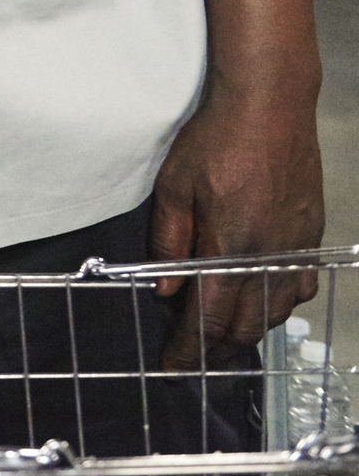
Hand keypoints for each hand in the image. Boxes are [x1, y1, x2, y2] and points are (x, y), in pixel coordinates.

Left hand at [148, 84, 323, 365]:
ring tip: (221, 335)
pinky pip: (298, 288)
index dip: (190, 349)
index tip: (174, 367)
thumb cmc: (216, 141)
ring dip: (248, 330)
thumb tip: (164, 290)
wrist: (269, 108)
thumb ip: (168, 243)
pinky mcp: (310, 237)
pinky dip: (278, 305)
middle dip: (217, 348)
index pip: (210, 319)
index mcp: (230, 249)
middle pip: (246, 325)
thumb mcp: (173, 189)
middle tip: (193, 355)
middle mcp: (269, 258)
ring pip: (275, 312)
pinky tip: (262, 301)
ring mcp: (295, 249)